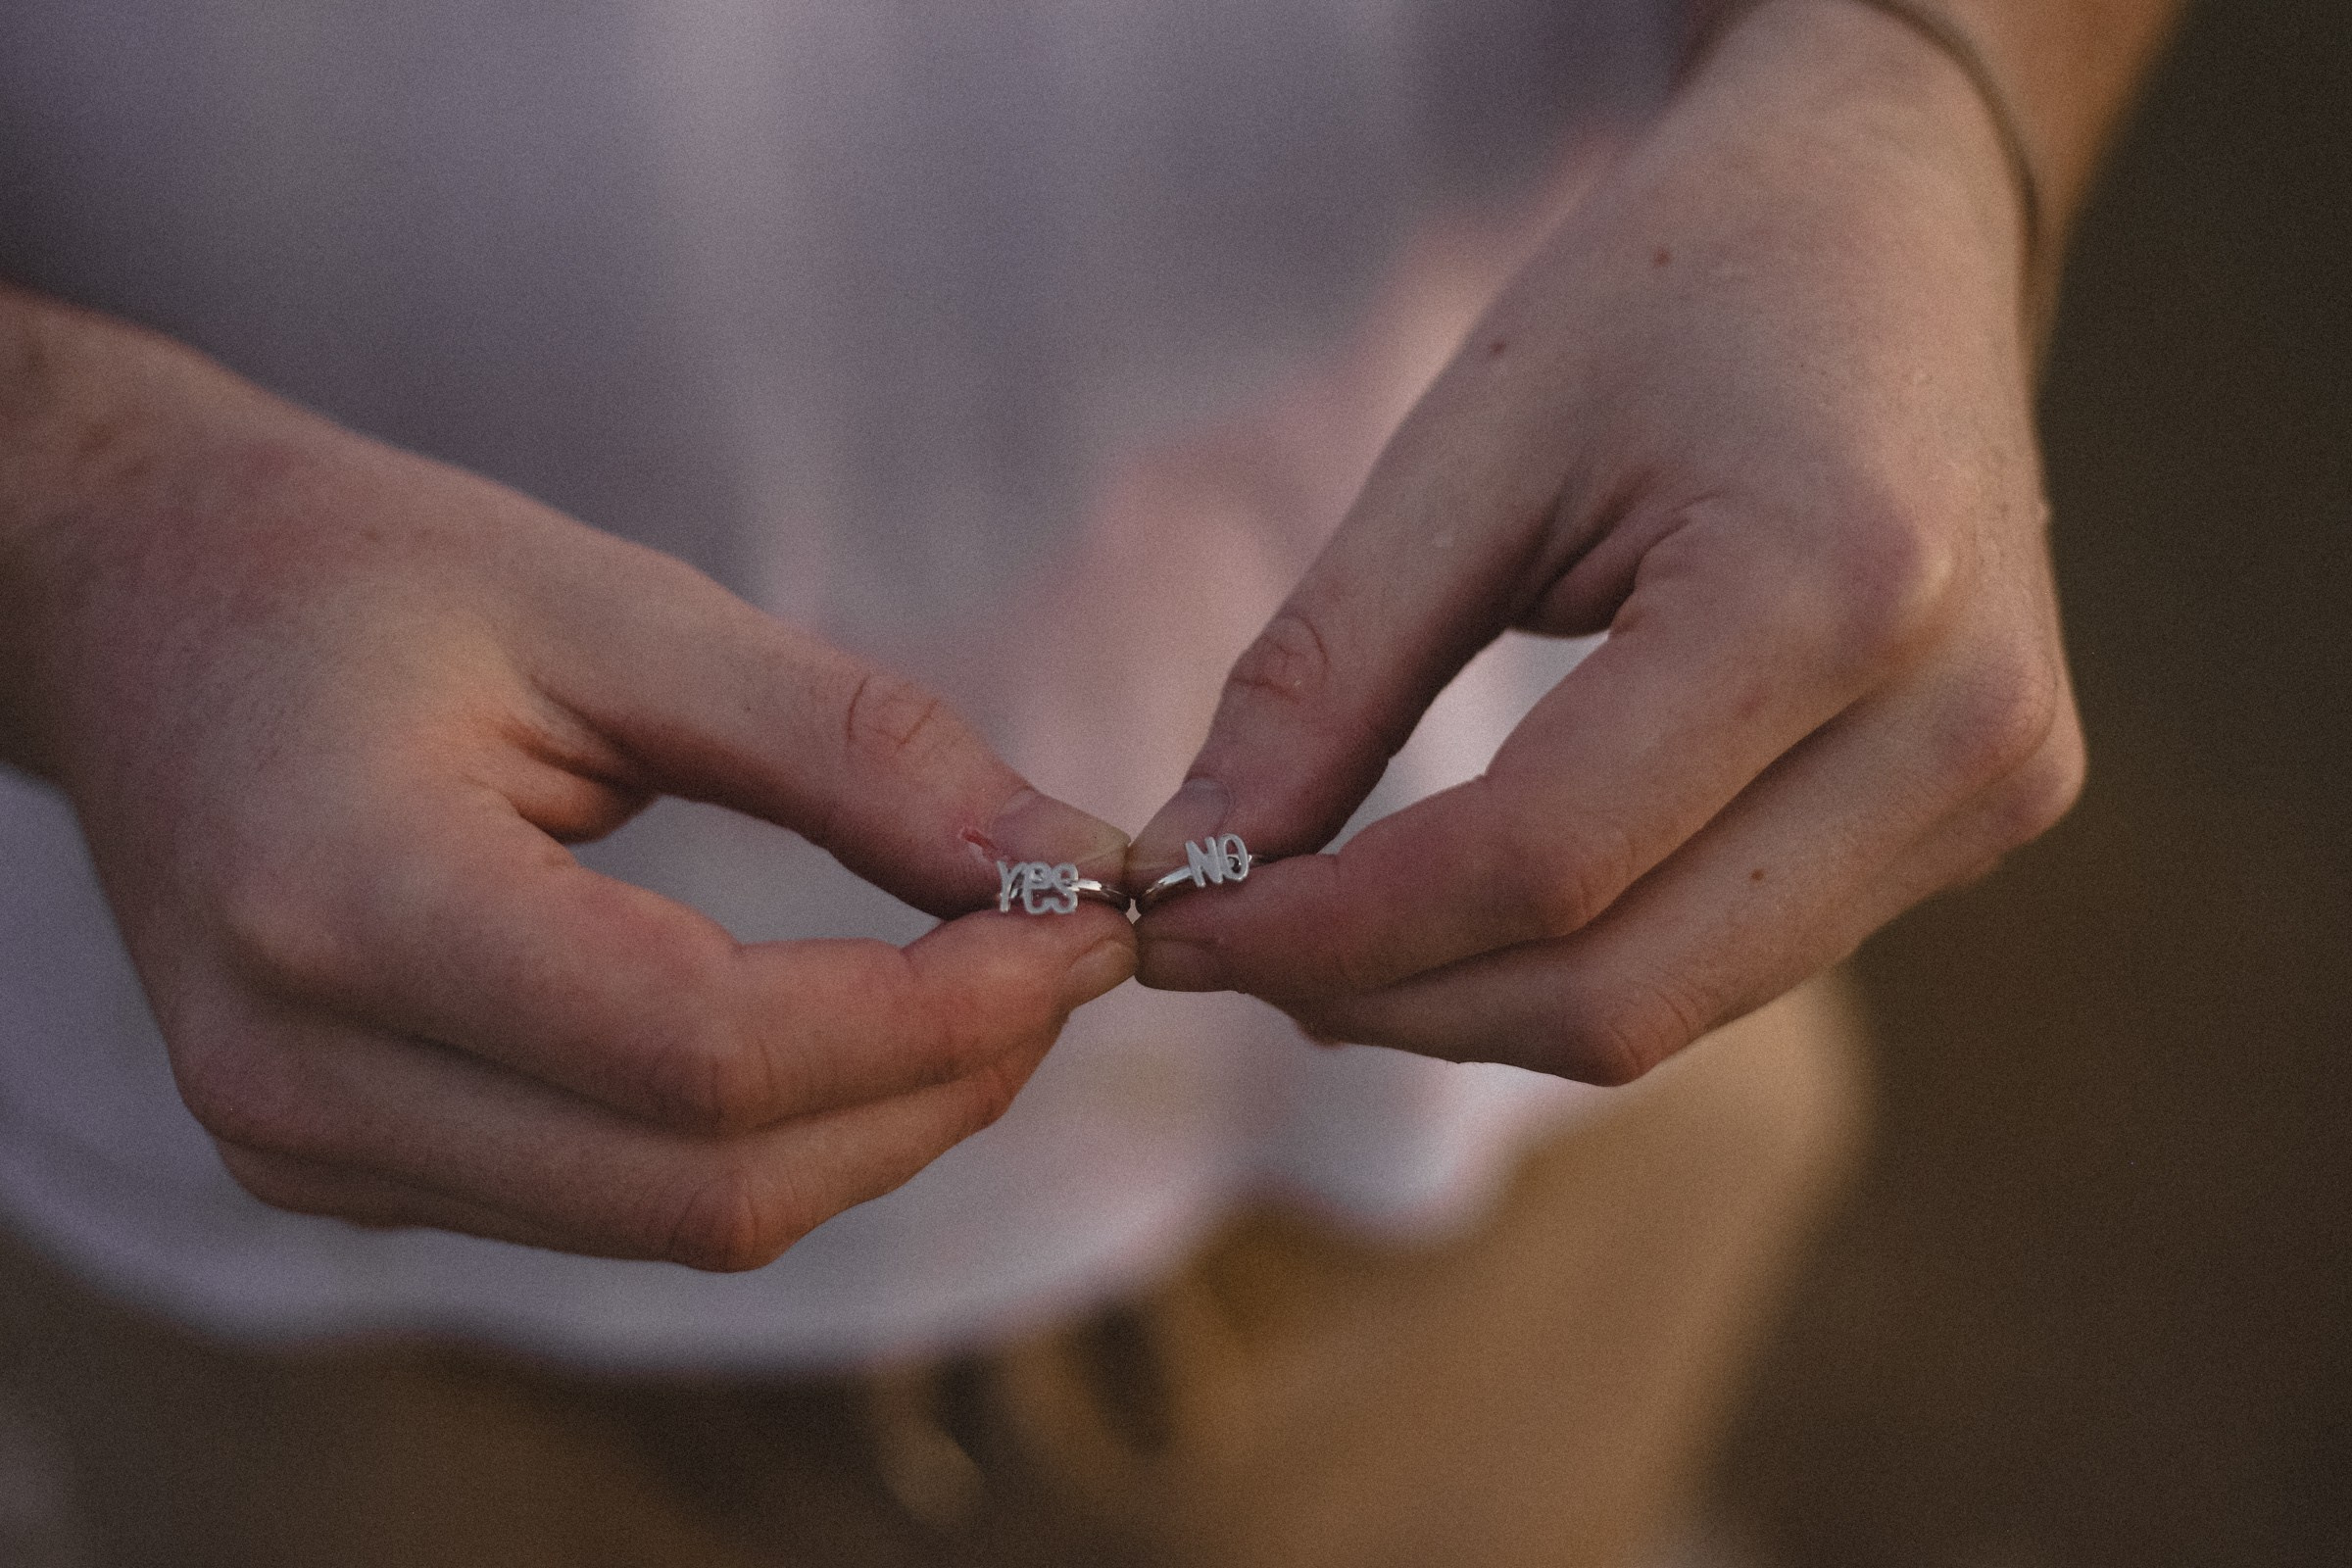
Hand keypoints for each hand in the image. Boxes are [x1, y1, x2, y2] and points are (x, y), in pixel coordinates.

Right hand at [0, 298, 1132, 1268]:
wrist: (145, 615)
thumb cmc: (364, 575)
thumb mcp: (614, 604)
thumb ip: (848, 741)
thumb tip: (1066, 857)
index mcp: (345, 900)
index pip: (704, 1051)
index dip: (936, 1013)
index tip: (1084, 926)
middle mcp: (303, 1075)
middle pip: (711, 1187)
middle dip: (937, 1088)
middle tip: (1066, 957)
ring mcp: (310, 1149)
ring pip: (681, 1225)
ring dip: (878, 1125)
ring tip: (989, 980)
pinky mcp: (349, 1169)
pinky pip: (620, 1206)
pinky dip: (776, 1133)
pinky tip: (856, 1024)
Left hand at [1127, 1, 2084, 1081]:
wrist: (1894, 216)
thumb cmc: (1675, 292)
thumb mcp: (1472, 448)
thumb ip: (1326, 674)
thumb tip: (1187, 868)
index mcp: (1834, 587)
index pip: (1539, 859)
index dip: (1330, 927)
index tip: (1170, 922)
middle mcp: (1959, 727)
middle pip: (1616, 993)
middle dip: (1384, 998)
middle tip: (1214, 949)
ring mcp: (1995, 790)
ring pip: (1670, 1008)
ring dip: (1463, 1004)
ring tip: (1308, 937)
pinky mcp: (1982, 818)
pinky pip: (1727, 960)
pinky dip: (1565, 961)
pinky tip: (1447, 911)